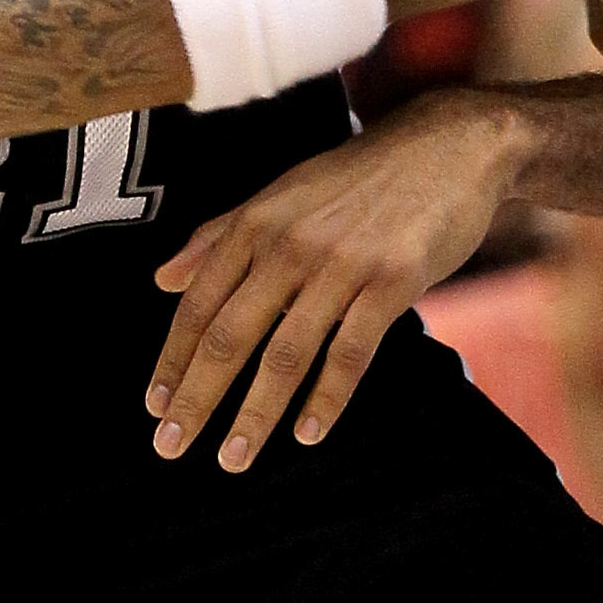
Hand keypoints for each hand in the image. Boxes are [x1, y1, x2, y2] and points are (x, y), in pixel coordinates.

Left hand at [146, 91, 522, 472]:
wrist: (448, 144)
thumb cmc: (359, 177)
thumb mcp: (281, 193)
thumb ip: (220, 236)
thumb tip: (161, 279)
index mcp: (257, 223)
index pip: (200, 303)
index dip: (173, 359)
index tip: (153, 406)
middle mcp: (290, 243)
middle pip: (230, 335)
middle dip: (196, 397)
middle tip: (169, 448)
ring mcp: (342, 263)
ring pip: (286, 353)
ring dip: (255, 413)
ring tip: (234, 459)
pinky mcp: (393, 280)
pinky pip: (352, 351)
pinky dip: (327, 397)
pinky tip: (307, 433)